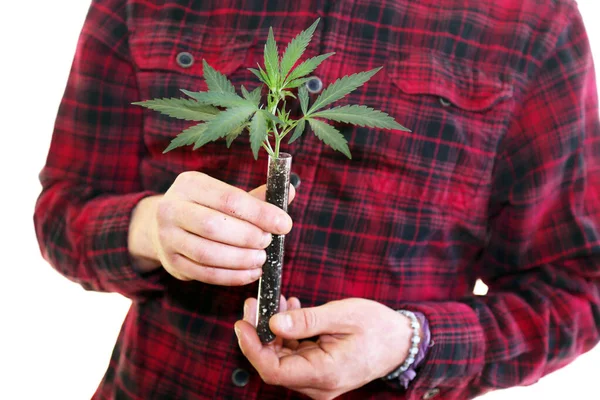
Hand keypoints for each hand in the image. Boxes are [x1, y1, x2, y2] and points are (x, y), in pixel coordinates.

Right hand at [128, 171, 294, 284]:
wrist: (164, 225)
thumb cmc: (206, 207)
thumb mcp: (225, 195)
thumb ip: (257, 197)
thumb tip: (290, 191)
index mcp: (190, 184)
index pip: (229, 198)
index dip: (260, 213)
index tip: (284, 224)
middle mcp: (172, 208)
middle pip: (213, 226)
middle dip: (247, 236)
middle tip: (268, 242)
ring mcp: (167, 237)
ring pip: (207, 253)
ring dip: (240, 259)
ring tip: (261, 258)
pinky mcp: (171, 262)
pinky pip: (204, 273)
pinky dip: (232, 276)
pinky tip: (251, 273)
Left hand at [235, 298, 414, 399]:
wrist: (401, 342)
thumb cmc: (378, 327)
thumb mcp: (343, 315)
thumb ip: (307, 321)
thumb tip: (273, 321)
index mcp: (325, 374)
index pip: (274, 371)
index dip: (252, 348)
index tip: (242, 323)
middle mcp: (319, 384)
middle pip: (274, 364)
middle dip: (260, 333)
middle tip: (255, 303)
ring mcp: (319, 381)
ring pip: (282, 359)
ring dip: (273, 330)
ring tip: (277, 300)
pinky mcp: (319, 372)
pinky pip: (294, 355)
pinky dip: (287, 333)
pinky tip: (292, 310)